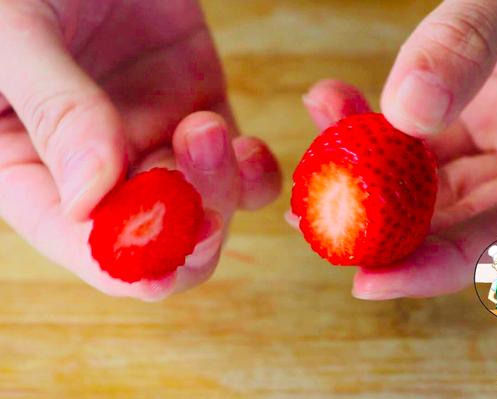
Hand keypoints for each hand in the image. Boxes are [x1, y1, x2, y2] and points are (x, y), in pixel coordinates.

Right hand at [0, 1, 280, 299]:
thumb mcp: (14, 36)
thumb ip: (54, 111)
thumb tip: (89, 201)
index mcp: (36, 172)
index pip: (87, 247)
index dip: (130, 265)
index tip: (165, 250)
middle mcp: (104, 171)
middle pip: (163, 240)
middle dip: (191, 225)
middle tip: (196, 171)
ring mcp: (159, 143)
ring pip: (210, 208)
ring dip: (222, 188)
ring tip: (204, 126)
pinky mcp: (204, 112)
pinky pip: (244, 168)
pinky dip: (257, 172)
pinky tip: (251, 148)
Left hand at [303, 0, 496, 299]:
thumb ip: (473, 37)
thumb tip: (407, 113)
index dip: (444, 265)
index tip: (371, 281)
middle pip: (467, 219)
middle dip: (390, 230)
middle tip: (317, 225)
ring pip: (435, 181)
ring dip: (372, 177)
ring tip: (313, 163)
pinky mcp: (480, 112)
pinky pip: (422, 140)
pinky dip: (378, 134)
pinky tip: (335, 111)